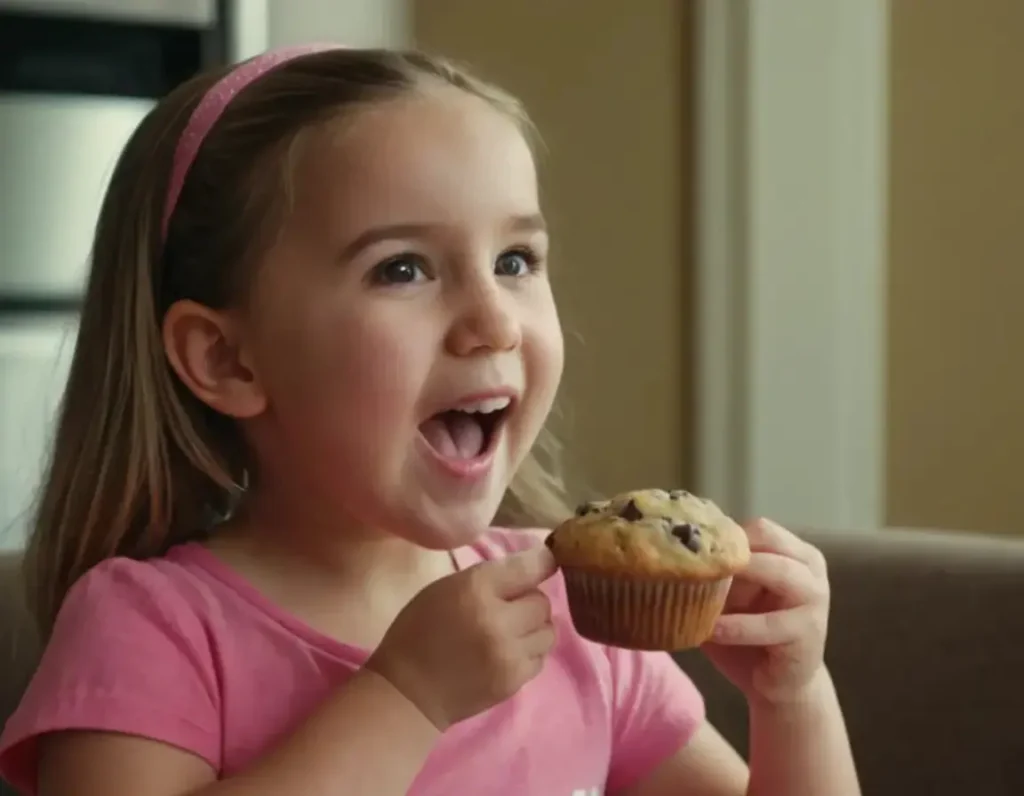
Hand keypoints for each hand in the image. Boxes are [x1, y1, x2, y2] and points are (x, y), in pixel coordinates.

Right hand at [366, 545, 557, 730]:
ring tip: (510, 633)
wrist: (408, 691)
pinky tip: (506, 654)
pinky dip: (528, 653)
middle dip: (529, 602)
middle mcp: (498, 618)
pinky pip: (540, 657)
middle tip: (508, 609)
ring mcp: (509, 653)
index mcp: (475, 588)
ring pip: (548, 630)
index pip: (530, 567)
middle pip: (542, 601)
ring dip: (533, 629)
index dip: (543, 563)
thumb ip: (487, 578)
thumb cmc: (419, 631)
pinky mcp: (514, 680)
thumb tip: (531, 569)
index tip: (546, 563)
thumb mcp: (445, 588)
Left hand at [701, 519, 829, 705]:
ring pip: (776, 571)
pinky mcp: (809, 632)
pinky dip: (736, 627)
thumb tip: (671, 549)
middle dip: (728, 551)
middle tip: (690, 562)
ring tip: (699, 588)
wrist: (777, 685)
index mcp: (793, 552)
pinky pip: (769, 624)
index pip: (758, 528)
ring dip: (735, 579)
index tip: (688, 548)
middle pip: (767, 539)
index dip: (723, 535)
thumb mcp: (729, 596)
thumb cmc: (747, 633)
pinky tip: (710, 631)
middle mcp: (809, 568)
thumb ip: (715, 572)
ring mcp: (815, 598)